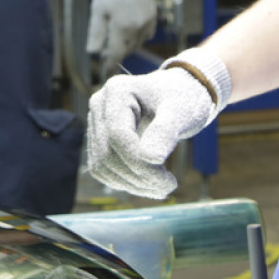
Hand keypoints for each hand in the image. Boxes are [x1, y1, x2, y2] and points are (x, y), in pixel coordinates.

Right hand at [84, 48, 229, 198]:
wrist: (177, 95)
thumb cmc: (182, 99)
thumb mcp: (181, 111)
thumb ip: (165, 131)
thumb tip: (150, 158)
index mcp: (117, 91)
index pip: (118, 136)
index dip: (139, 164)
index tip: (169, 181)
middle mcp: (100, 105)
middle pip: (107, 154)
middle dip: (138, 178)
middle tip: (169, 187)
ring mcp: (96, 123)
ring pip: (102, 167)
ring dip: (132, 185)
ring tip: (161, 187)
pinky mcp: (98, 140)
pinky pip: (104, 170)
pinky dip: (125, 183)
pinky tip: (150, 184)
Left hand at [86, 0, 157, 71]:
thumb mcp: (97, 11)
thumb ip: (96, 34)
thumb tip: (93, 54)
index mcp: (122, 27)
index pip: (115, 55)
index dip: (109, 66)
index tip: (104, 74)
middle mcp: (138, 28)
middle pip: (126, 51)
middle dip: (116, 54)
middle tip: (105, 53)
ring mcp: (148, 23)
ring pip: (136, 44)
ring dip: (126, 46)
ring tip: (115, 40)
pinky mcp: (153, 18)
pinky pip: (146, 36)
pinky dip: (137, 38)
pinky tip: (128, 31)